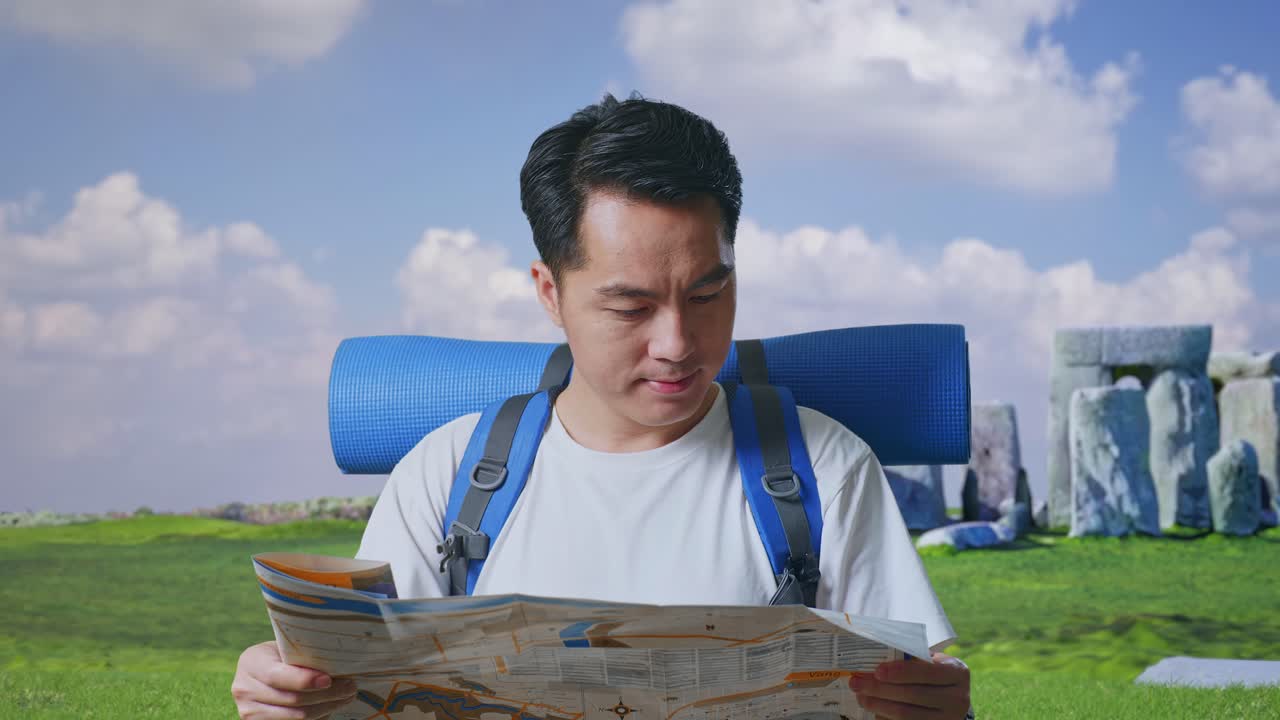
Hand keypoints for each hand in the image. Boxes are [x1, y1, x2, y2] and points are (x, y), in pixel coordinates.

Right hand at [231, 640, 359, 718]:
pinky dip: (316, 717)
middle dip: (326, 695)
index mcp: (251, 662)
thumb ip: (304, 655)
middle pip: (291, 699)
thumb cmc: (282, 656)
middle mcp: (243, 688)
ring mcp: (248, 711)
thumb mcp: (286, 648)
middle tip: (350, 688)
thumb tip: (341, 664)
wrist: (263, 672)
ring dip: (326, 708)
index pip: (278, 676)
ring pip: (296, 716)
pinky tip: (329, 708)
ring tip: (346, 697)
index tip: (328, 679)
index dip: (304, 680)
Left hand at [848, 651, 970, 718]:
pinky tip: (873, 711)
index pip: (927, 672)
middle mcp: (958, 698)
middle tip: (856, 682)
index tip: (877, 670)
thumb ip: (912, 657)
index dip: (901, 672)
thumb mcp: (932, 661)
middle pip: (913, 694)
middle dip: (880, 688)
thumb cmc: (934, 672)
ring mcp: (949, 718)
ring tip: (860, 697)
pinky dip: (886, 718)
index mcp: (957, 673)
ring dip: (878, 705)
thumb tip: (874, 654)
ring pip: (906, 713)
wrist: (952, 698)